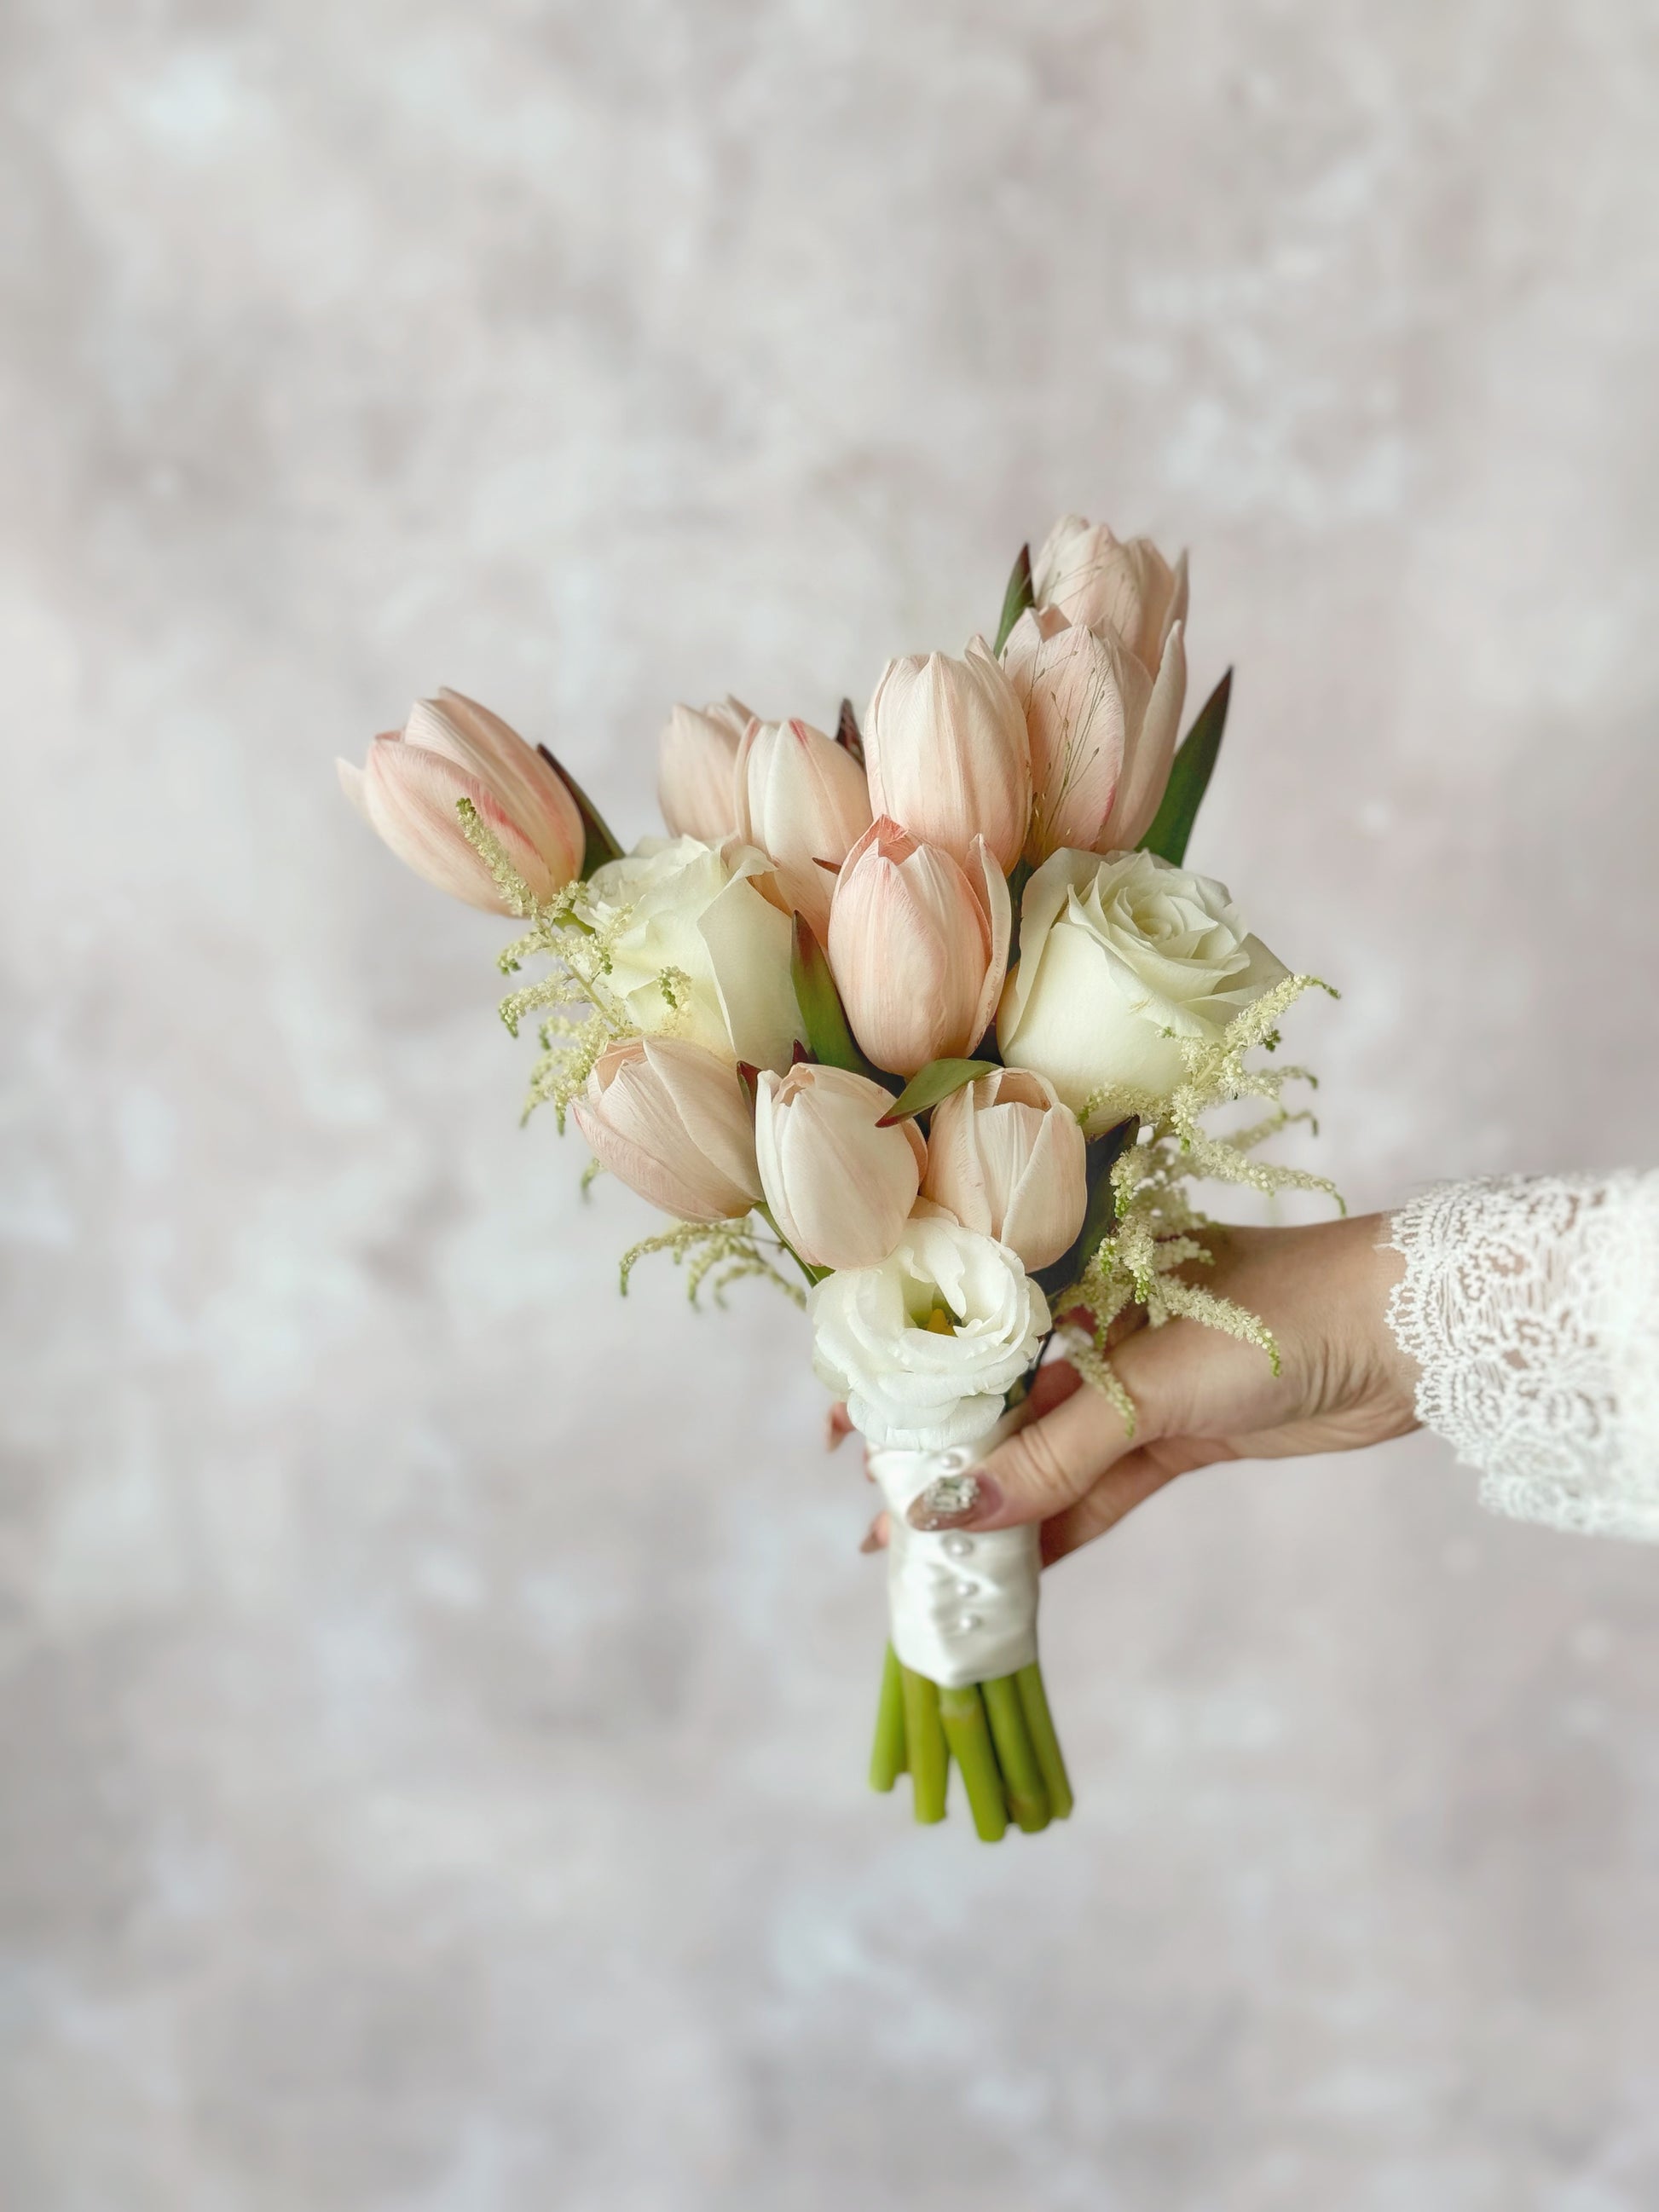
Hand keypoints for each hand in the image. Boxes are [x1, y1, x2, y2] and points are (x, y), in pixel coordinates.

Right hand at [910, 1213, 1419, 1563]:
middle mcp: (1094, 1321)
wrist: (1406, 1335)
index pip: (961, 1325)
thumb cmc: (1271, 1316)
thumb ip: (1049, 1456)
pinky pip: (1100, 1484)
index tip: (843, 1432)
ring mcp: (1138, 1380)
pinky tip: (1011, 1563)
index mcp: (1071, 1272)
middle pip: (997, 1397)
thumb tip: (945, 1512)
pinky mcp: (1179, 1432)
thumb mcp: (1146, 1386)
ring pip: (1045, 1450)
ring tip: (927, 1557)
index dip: (901, 1379)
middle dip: (937, 1456)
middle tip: (874, 1514)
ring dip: (994, 1504)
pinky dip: (1059, 1522)